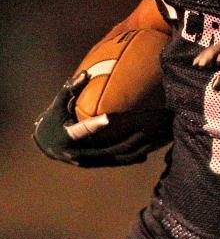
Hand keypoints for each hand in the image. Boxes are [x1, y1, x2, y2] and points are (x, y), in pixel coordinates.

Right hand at [33, 73, 172, 166]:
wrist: (47, 144)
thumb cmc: (54, 119)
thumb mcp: (57, 106)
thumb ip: (70, 91)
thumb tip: (85, 74)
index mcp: (65, 137)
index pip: (80, 131)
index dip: (93, 125)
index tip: (108, 118)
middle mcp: (76, 153)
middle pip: (105, 148)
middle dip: (126, 140)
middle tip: (146, 129)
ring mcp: (86, 161)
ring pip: (113, 158)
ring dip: (133, 151)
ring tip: (152, 141)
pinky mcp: (94, 164)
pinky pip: (113, 162)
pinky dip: (129, 159)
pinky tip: (145, 153)